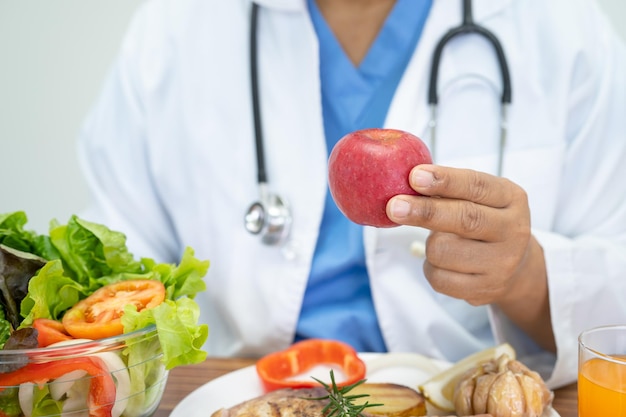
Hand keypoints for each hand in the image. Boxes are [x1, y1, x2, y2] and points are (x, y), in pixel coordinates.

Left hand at [386, 164, 553, 350]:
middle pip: (464, 219)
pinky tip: (442, 263)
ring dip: (429, 245)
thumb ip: (449, 189)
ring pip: (443, 251)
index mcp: (511, 198)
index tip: (414, 176)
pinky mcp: (485, 290)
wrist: (515, 268)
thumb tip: (407, 182)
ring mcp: (502, 263)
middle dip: (425, 211)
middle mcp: (513, 230)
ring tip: (438, 242)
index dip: (444, 180)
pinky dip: (431, 268)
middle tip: (394, 206)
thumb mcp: (479, 198)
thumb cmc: (484, 222)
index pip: (476, 185)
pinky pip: (440, 279)